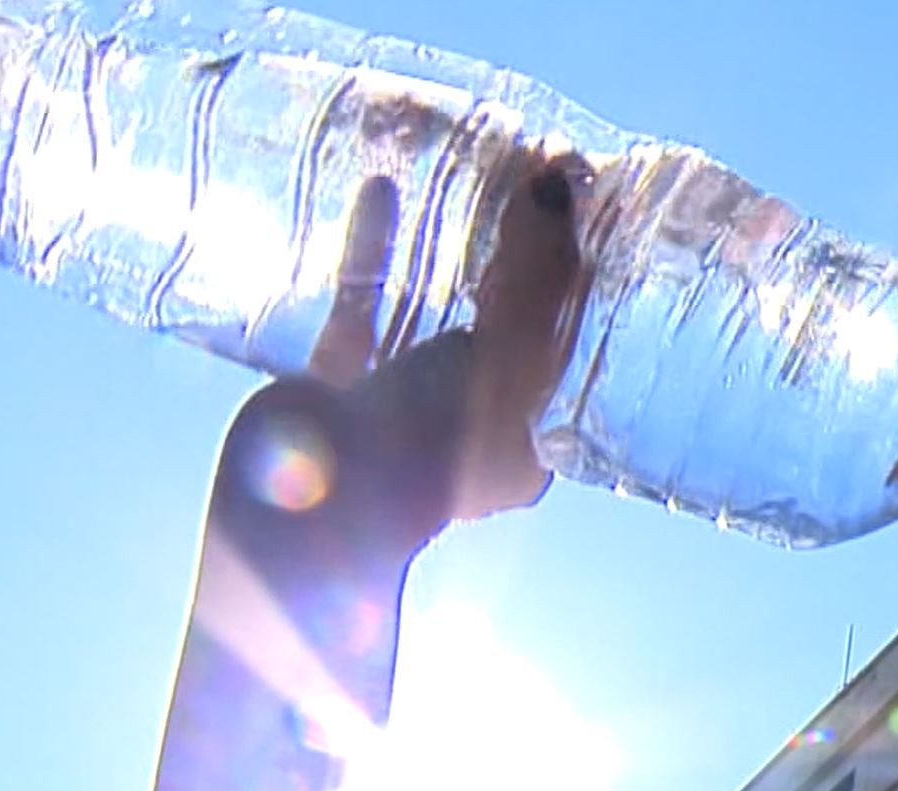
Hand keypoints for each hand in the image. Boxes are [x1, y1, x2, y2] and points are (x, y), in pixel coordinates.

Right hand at [303, 152, 592, 522]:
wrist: (310, 503)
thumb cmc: (433, 444)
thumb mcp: (510, 360)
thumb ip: (537, 278)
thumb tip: (560, 184)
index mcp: (529, 445)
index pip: (567, 348)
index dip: (577, 281)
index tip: (586, 213)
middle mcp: (467, 430)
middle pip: (501, 327)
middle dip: (512, 258)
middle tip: (524, 179)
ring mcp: (397, 410)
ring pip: (428, 313)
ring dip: (442, 250)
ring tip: (457, 181)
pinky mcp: (337, 388)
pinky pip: (361, 307)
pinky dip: (371, 252)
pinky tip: (379, 191)